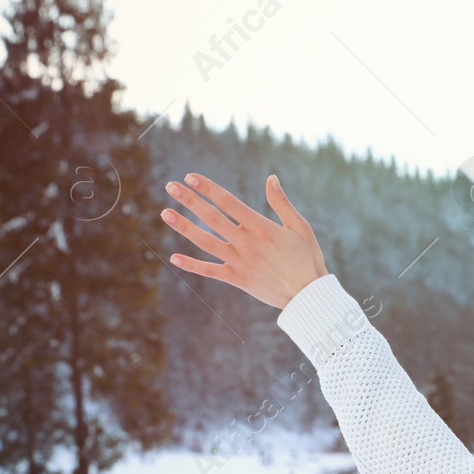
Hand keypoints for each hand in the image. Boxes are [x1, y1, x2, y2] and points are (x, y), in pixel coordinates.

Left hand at [160, 173, 327, 308]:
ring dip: (184, 227)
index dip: (208, 188)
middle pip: (212, 218)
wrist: (308, 296)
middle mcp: (247, 243)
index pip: (229, 203)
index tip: (191, 177)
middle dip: (190, 200)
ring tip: (165, 213)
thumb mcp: (300, 227)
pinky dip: (192, 265)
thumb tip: (270, 178)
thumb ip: (282, 203)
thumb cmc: (308, 259)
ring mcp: (240, 262)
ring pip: (206, 242)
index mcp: (262, 227)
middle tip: (170, 186)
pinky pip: (210, 271)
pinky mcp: (238, 278)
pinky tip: (174, 257)